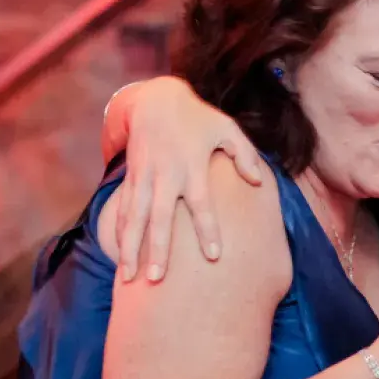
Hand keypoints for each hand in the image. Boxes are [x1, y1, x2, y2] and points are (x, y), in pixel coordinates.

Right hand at [113, 78, 262, 282]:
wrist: (155, 101)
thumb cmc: (198, 118)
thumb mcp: (227, 128)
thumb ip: (244, 155)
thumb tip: (257, 182)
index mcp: (192, 167)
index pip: (201, 204)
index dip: (208, 230)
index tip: (214, 256)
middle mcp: (165, 176)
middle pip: (161, 218)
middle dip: (158, 249)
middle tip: (157, 278)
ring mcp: (144, 179)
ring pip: (136, 219)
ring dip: (131, 249)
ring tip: (130, 278)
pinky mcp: (131, 180)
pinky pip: (124, 212)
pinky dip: (120, 235)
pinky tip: (120, 259)